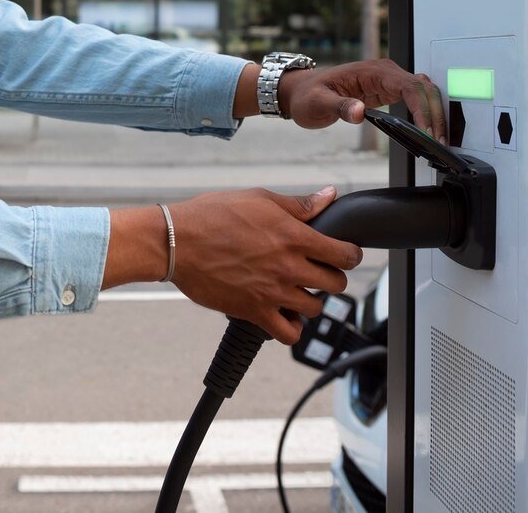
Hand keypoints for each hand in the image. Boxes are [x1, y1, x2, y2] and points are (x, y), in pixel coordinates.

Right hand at [167, 186, 361, 343]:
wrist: (176, 243)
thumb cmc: (212, 216)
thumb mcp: (259, 199)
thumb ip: (299, 204)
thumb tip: (329, 195)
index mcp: (294, 236)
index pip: (344, 254)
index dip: (350, 254)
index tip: (345, 254)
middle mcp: (289, 266)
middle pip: (336, 283)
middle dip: (332, 276)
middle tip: (319, 271)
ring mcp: (274, 292)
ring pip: (316, 308)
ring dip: (311, 299)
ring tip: (297, 290)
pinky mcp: (255, 312)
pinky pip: (289, 333)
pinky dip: (291, 326)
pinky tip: (284, 313)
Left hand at [277, 59, 445, 142]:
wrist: (300, 91)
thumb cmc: (307, 95)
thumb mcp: (317, 103)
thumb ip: (340, 107)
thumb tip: (360, 111)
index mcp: (372, 71)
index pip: (409, 86)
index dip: (423, 108)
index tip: (427, 131)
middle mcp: (385, 72)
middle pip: (423, 88)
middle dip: (435, 114)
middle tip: (439, 142)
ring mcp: (388, 80)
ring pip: (424, 92)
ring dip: (434, 113)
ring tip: (438, 140)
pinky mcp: (387, 90)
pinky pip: (414, 98)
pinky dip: (425, 112)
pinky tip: (427, 131)